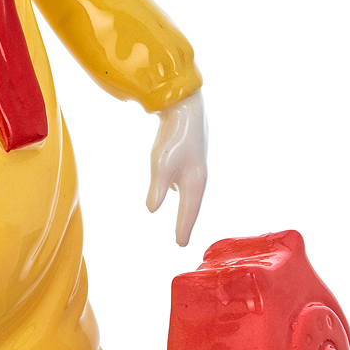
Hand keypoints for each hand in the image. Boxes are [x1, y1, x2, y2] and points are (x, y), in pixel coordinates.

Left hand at [147, 90, 207, 247]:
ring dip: (186, 207)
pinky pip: (186, 180)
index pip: (188, 212)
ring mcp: (195, 164)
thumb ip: (157, 188)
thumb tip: (152, 210)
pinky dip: (182, 191)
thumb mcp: (161, 163)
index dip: (183, 228)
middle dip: (186, 220)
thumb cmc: (174, 135)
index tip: (180, 245)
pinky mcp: (189, 155)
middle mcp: (198, 175)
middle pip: (191, 204)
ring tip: (183, 219)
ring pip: (189, 192)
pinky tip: (176, 190)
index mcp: (195, 181)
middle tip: (181, 239)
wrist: (184, 105)